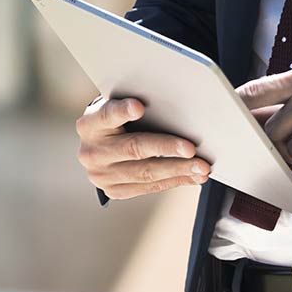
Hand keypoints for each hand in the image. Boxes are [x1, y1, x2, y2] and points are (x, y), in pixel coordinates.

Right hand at [76, 95, 210, 199]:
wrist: (97, 143)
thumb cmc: (117, 115)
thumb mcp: (117, 102)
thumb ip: (134, 102)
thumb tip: (172, 100)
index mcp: (90, 124)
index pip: (107, 115)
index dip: (122, 111)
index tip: (139, 107)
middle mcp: (91, 152)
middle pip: (133, 148)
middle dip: (166, 148)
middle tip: (192, 149)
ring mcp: (101, 175)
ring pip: (145, 173)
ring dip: (178, 170)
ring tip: (202, 167)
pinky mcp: (114, 191)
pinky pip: (149, 187)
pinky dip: (174, 181)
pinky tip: (193, 176)